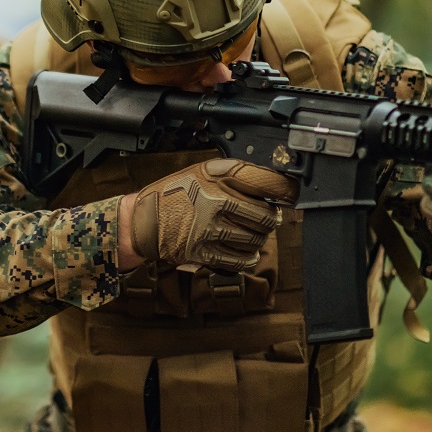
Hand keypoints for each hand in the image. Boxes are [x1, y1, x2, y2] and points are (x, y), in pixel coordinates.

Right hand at [126, 158, 297, 270]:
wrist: (141, 221)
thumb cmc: (173, 194)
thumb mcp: (201, 172)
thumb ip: (233, 175)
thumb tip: (272, 186)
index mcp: (215, 177)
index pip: (266, 182)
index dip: (285, 190)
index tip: (290, 194)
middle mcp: (215, 201)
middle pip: (267, 215)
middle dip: (271, 218)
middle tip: (267, 217)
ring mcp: (211, 229)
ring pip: (257, 238)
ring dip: (259, 237)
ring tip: (251, 232)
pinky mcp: (206, 252)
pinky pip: (242, 259)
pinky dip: (249, 256)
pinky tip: (244, 249)